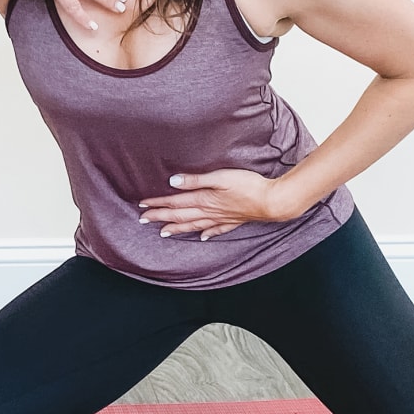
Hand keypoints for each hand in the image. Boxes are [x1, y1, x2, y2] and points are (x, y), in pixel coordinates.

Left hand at [136, 169, 304, 241]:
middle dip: (160, 217)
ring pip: (194, 225)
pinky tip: (202, 237)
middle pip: (180, 216)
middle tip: (143, 220)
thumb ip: (196, 180)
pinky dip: (206, 233)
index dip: (157, 203)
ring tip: (163, 232)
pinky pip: (216, 230)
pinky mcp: (234, 220)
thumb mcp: (220, 177)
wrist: (272, 201)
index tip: (141, 205)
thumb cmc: (248, 185)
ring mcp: (222, 218)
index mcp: (205, 199)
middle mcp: (210, 212)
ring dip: (177, 228)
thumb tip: (172, 182)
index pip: (175, 203)